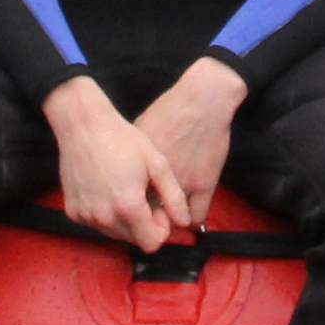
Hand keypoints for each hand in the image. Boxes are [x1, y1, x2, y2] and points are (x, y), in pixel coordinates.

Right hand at [43, 76, 191, 253]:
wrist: (83, 126)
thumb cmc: (122, 139)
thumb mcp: (156, 163)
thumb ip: (173, 196)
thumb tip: (184, 222)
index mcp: (128, 206)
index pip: (152, 244)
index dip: (160, 228)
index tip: (158, 208)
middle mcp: (104, 217)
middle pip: (133, 240)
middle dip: (143, 224)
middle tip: (142, 195)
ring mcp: (86, 216)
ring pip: (114, 233)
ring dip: (123, 220)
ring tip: (124, 190)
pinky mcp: (73, 212)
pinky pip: (96, 224)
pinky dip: (104, 213)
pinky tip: (106, 190)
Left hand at [138, 54, 246, 224]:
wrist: (200, 101)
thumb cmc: (167, 112)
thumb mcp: (138, 137)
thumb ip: (129, 163)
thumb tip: (120, 179)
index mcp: (136, 171)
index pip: (127, 207)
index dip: (130, 214)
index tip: (133, 213)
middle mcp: (155, 183)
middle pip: (147, 218)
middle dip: (146, 223)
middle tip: (150, 219)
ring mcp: (181, 185)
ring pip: (171, 222)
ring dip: (169, 224)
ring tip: (169, 218)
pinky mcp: (204, 185)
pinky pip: (196, 218)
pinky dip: (191, 221)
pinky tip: (188, 217)